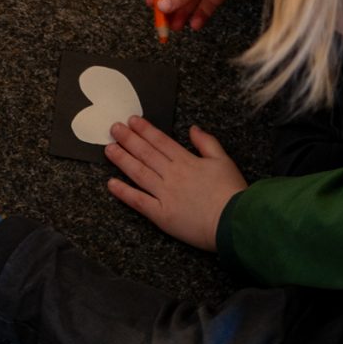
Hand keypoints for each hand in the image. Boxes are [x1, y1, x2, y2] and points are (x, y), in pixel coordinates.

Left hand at [104, 118, 247, 248]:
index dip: (145, 130)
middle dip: (128, 139)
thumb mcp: (224, 160)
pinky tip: (111, 184)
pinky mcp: (161, 214)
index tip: (131, 121)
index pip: (161, 142)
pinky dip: (124, 192)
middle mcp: (172, 175)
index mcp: (187, 161)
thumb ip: (207, 143)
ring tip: (109, 149)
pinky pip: (139, 201)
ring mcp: (165, 194)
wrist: (233, 222)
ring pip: (139, 173)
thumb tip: (193, 128)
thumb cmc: (231, 192)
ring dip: (122, 160)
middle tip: (113, 128)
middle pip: (146, 154)